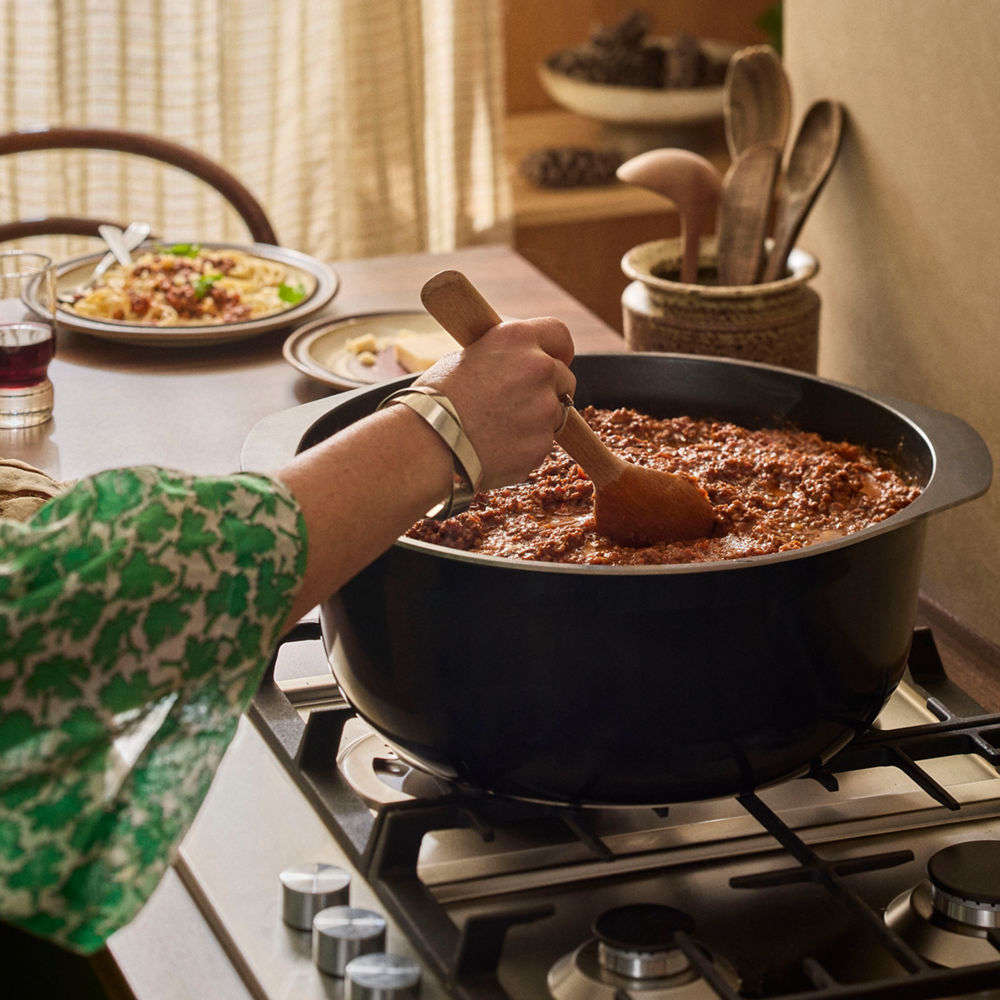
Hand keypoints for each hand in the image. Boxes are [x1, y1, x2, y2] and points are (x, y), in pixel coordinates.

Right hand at [416, 317, 575, 488]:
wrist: (425, 444)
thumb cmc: (434, 400)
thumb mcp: (465, 358)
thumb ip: (501, 358)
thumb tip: (511, 364)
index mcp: (517, 339)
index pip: (559, 335)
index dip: (558, 351)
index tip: (556, 361)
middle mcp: (538, 368)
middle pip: (564, 378)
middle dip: (547, 390)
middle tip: (517, 404)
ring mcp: (544, 409)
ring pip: (555, 414)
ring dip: (536, 421)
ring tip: (498, 429)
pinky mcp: (542, 443)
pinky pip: (542, 443)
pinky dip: (526, 447)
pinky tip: (496, 448)